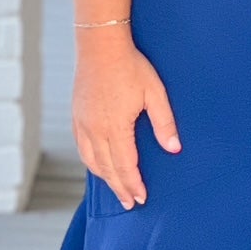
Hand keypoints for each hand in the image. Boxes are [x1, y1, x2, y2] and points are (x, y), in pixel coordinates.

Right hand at [71, 27, 181, 209]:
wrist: (100, 46)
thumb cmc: (130, 67)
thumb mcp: (154, 93)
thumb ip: (164, 123)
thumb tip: (174, 149)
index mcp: (115, 127)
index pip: (125, 166)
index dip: (133, 184)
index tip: (141, 198)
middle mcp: (95, 129)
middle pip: (107, 169)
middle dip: (120, 188)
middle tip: (130, 203)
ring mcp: (82, 123)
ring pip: (91, 160)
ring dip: (104, 178)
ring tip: (116, 189)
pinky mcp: (76, 116)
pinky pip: (82, 147)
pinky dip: (91, 162)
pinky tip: (98, 165)